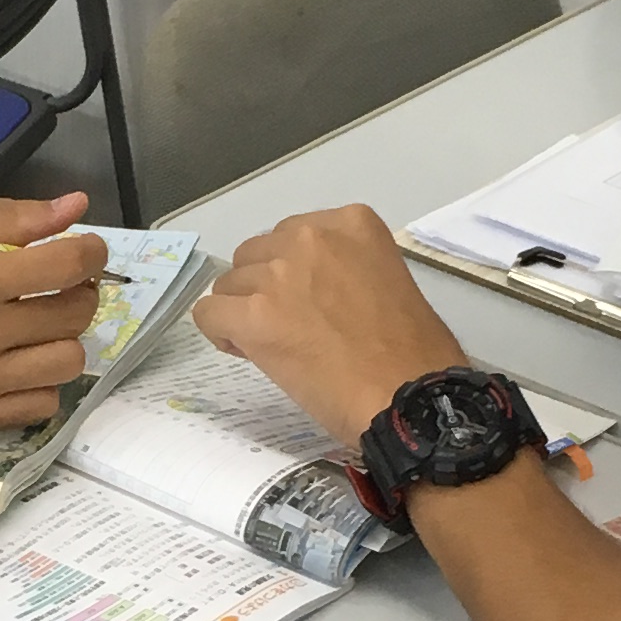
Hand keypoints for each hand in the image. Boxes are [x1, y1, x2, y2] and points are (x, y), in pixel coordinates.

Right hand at [0, 230, 106, 434]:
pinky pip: (45, 403)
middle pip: (76, 313)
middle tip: (57, 288)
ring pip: (70, 361)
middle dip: (78, 293)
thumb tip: (75, 207)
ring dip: (63, 340)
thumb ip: (9, 221)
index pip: (67, 264)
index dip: (91, 253)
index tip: (85, 250)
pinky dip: (41, 382)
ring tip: (37, 329)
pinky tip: (17, 365)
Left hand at [193, 206, 465, 443]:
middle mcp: (311, 236)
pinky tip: (245, 351)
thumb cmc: (411, 354)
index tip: (305, 304)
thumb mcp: (386, 282)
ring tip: (273, 345)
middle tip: (288, 326)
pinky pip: (208, 314)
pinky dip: (220, 333)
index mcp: (350, 223)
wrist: (408, 396)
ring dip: (243, 312)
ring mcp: (279, 274)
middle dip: (263, 288)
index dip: (291, 273)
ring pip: (229, 284)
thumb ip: (345, 271)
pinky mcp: (254, 315)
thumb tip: (311, 293)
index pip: (291, 236)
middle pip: (255, 254)